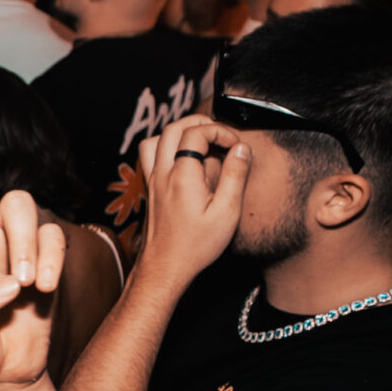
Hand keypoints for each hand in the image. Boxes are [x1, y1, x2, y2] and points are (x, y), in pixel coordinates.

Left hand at [134, 113, 248, 292]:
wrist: (165, 267)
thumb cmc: (196, 245)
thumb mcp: (226, 212)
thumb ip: (236, 176)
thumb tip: (242, 149)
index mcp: (182, 175)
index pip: (196, 132)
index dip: (220, 131)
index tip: (235, 146)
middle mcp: (162, 173)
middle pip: (173, 127)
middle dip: (200, 123)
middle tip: (220, 135)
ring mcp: (152, 180)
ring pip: (156, 139)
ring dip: (179, 132)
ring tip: (201, 142)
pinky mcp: (150, 190)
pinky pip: (150, 155)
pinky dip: (166, 147)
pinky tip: (184, 161)